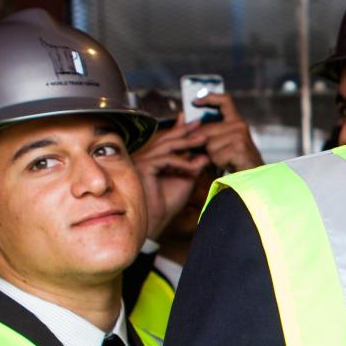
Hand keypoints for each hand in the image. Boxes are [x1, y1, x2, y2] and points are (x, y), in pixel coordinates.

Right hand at [134, 120, 209, 239]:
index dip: (180, 130)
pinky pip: (166, 160)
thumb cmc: (167, 204)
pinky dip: (182, 162)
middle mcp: (145, 158)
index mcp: (153, 161)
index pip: (168, 142)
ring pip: (166, 146)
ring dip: (186, 142)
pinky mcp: (143, 168)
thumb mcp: (185, 181)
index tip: (195, 124)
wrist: (156, 221)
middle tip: (199, 124)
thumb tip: (204, 156)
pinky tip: (194, 167)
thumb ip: (193, 167)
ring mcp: (141, 162)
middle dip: (184, 130)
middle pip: (166, 139)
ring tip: (202, 139)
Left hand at [191, 92, 262, 174]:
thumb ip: (208, 132)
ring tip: (223, 160)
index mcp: (236, 121)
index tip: (194, 101)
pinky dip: (218, 163)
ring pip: (209, 143)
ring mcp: (240, 135)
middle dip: (200, 143)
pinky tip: (228, 164)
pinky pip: (216, 154)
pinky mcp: (239, 148)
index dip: (209, 97)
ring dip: (211, 156)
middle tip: (205, 153)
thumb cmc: (236, 160)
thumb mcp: (223, 143)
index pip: (224, 100)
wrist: (255, 176)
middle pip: (206, 129)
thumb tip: (183, 117)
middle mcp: (240, 125)